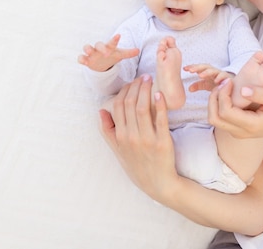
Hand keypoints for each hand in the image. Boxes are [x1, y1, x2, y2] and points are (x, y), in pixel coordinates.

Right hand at [78, 34, 138, 71]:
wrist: (101, 63)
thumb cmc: (111, 56)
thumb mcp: (120, 55)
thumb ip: (128, 53)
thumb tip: (138, 50)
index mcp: (108, 46)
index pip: (112, 42)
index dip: (115, 39)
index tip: (119, 35)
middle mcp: (99, 48)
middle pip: (98, 44)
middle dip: (101, 48)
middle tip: (107, 52)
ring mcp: (91, 53)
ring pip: (87, 48)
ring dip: (88, 49)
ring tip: (90, 52)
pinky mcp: (86, 59)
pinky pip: (81, 58)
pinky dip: (82, 59)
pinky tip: (84, 62)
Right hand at [99, 75, 177, 201]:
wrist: (159, 184)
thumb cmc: (138, 167)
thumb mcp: (118, 151)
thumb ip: (108, 131)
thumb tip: (100, 111)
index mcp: (120, 137)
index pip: (117, 107)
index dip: (123, 92)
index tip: (131, 83)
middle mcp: (130, 137)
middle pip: (129, 105)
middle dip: (135, 87)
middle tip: (143, 77)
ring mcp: (146, 139)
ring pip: (142, 109)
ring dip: (145, 91)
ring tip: (150, 79)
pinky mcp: (162, 141)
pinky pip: (160, 120)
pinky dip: (160, 105)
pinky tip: (160, 94)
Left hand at [184, 63, 231, 91]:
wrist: (234, 87)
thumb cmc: (219, 84)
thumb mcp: (207, 85)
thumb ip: (199, 85)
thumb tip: (189, 89)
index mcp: (208, 72)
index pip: (199, 68)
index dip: (192, 67)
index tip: (185, 69)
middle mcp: (214, 71)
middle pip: (205, 67)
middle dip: (198, 67)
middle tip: (190, 70)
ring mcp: (221, 74)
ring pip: (214, 71)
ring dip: (207, 72)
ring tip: (200, 75)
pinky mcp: (228, 78)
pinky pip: (224, 76)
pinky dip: (220, 77)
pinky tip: (216, 80)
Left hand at [207, 79, 262, 140]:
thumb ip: (262, 94)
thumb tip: (242, 89)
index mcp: (250, 125)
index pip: (226, 112)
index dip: (223, 95)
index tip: (230, 81)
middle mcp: (240, 131)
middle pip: (214, 118)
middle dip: (214, 98)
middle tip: (223, 84)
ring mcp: (236, 132)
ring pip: (214, 119)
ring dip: (214, 101)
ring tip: (224, 88)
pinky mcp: (235, 129)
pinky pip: (220, 118)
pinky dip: (219, 105)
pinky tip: (229, 94)